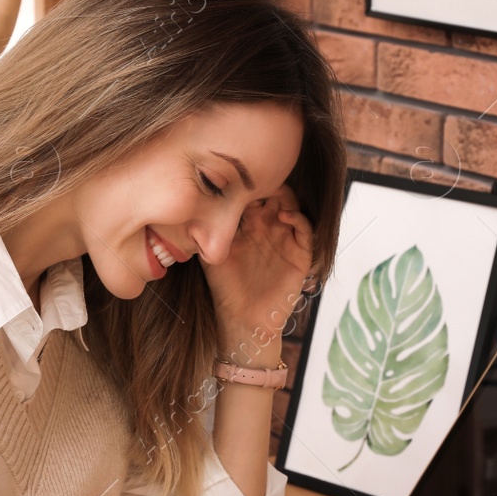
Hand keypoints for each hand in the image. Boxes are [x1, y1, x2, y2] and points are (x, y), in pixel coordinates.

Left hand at [202, 184, 314, 358]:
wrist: (243, 319)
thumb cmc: (226, 289)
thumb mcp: (210, 253)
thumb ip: (205, 229)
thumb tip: (191, 202)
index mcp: (248, 225)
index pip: (252, 195)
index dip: (246, 184)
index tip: (236, 176)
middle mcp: (269, 229)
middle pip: (274, 195)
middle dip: (267, 184)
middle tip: (257, 177)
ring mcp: (286, 239)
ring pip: (292, 206)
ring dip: (284, 196)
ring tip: (272, 192)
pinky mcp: (300, 255)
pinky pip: (305, 229)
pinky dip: (298, 217)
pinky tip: (284, 215)